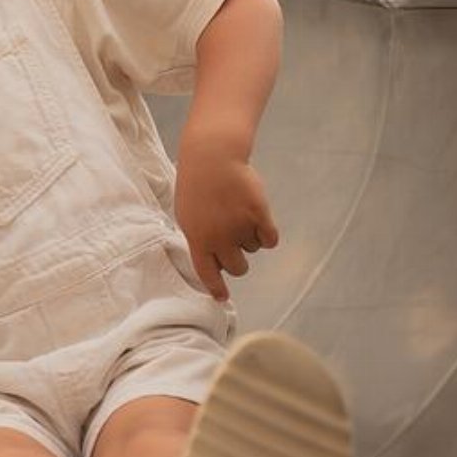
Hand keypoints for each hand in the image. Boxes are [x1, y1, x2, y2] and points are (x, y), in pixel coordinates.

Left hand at [174, 138, 279, 300]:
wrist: (212, 157)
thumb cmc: (197, 185)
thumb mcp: (186, 215)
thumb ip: (198, 239)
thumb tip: (211, 262)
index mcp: (197, 239)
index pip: (207, 273)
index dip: (217, 288)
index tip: (222, 299)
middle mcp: (219, 238)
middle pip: (237, 268)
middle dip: (238, 261)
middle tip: (234, 243)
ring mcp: (240, 227)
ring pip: (253, 249)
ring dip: (249, 237)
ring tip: (237, 213)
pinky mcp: (259, 215)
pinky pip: (270, 239)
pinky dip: (267, 233)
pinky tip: (257, 217)